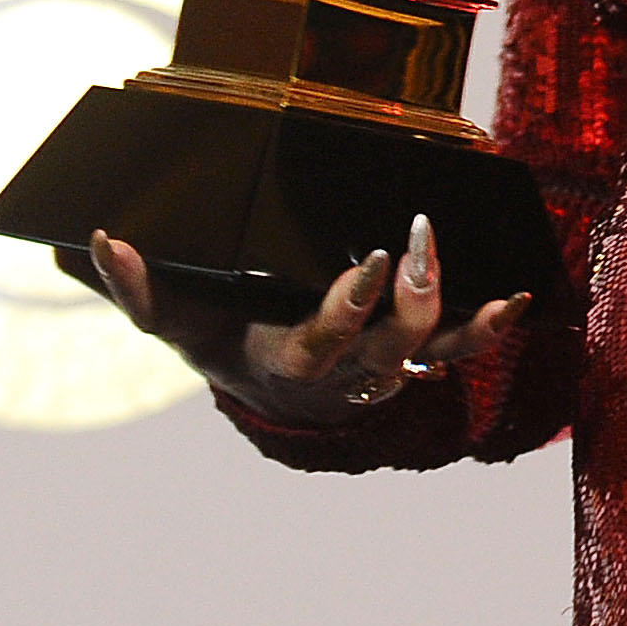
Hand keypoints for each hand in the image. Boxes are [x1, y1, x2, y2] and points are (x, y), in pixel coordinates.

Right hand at [86, 213, 531, 429]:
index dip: (354, 304)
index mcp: (292, 362)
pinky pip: (460, 349)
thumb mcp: (180, 324)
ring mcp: (387, 371)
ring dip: (462, 317)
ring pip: (435, 353)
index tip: (374, 257)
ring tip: (497, 286)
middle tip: (419, 235)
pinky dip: (492, 327)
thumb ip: (142, 290)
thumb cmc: (223, 342)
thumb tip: (105, 239)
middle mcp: (347, 377)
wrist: (267, 390)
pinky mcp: (414, 360)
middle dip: (412, 296)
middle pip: (391, 347)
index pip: (327, 338)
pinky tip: (521, 296)